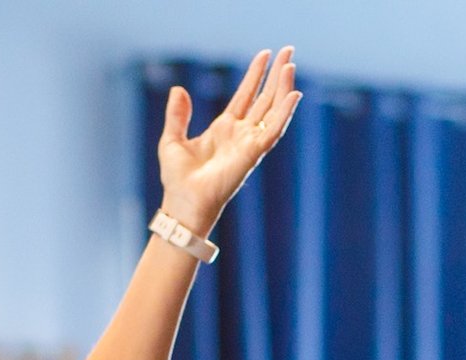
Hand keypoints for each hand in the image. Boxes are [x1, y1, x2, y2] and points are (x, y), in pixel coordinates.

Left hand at [156, 48, 301, 235]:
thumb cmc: (178, 179)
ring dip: (283, 87)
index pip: (246, 95)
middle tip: (288, 50)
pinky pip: (273, 130)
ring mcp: (249, 143)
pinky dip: (285, 113)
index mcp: (224, 128)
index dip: (255, 75)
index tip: (266, 55)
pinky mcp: (253, 154)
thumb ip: (178, 114)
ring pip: (272, 110)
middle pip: (264, 98)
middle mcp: (241, 134)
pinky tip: (293, 94)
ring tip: (290, 64)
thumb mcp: (172, 139)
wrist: (183, 202)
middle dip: (276, 75)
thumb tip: (178, 89)